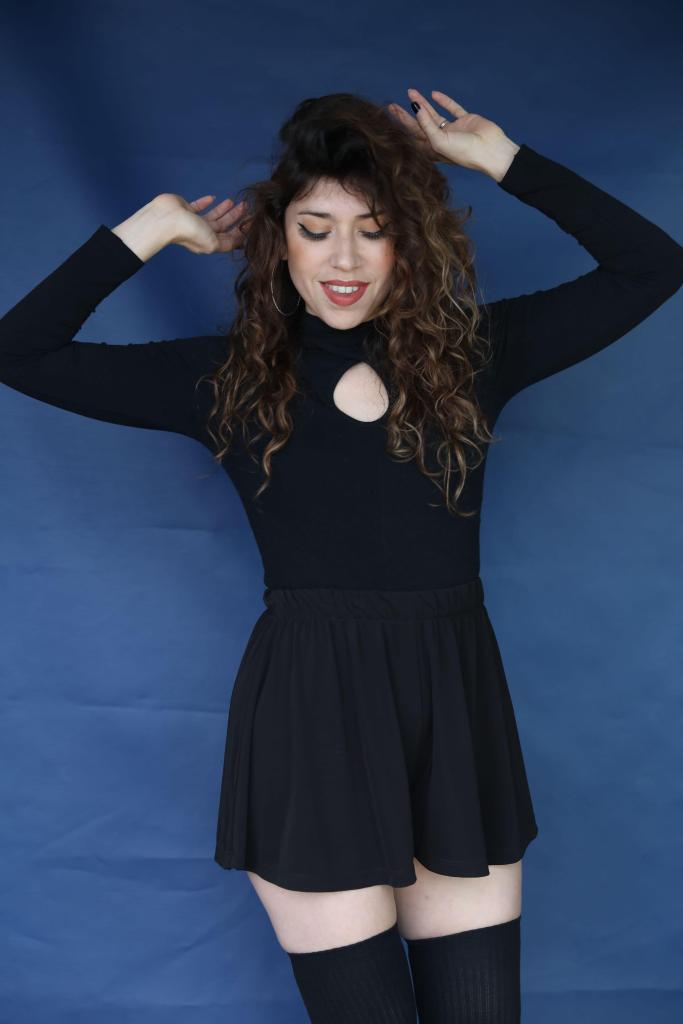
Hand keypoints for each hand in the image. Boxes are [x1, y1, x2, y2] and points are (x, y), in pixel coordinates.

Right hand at [152, 192, 248, 253]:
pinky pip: (198, 206)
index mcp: (210, 243)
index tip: (252, 222)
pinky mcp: (185, 209)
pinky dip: (206, 202)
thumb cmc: (189, 232)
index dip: (241, 232)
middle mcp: (202, 233)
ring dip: (224, 209)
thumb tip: (240, 243)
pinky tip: (213, 198)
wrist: (167, 219)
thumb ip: (228, 243)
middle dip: (235, 217)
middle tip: (246, 207)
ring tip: (234, 201)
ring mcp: (193, 221)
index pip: (230, 238)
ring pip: (213, 215)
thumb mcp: (214, 242)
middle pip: (223, 226)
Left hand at [388, 89, 519, 178]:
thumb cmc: (465, 152)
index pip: (413, 135)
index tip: (391, 112)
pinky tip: (434, 94)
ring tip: (412, 92)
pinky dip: (444, 101)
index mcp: (433, 149)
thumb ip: (427, 125)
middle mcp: (441, 140)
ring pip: (433, 115)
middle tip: (393, 105)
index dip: (402, 123)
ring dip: (423, 104)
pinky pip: (452, 109)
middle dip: (406, 115)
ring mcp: (453, 130)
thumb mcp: (440, 141)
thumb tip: (416, 109)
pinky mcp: (466, 120)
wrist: (491, 150)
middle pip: (419, 125)